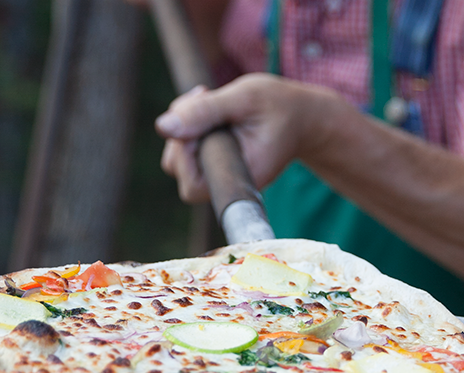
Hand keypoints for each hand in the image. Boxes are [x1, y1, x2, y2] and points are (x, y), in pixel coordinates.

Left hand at [155, 74, 342, 202]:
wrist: (301, 116)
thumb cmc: (279, 106)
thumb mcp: (244, 98)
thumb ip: (205, 111)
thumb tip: (162, 127)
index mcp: (241, 178)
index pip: (193, 185)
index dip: (185, 153)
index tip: (203, 120)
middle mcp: (227, 182)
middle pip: (178, 170)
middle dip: (182, 132)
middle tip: (204, 96)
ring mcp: (219, 174)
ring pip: (177, 159)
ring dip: (183, 126)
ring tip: (207, 98)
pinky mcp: (214, 163)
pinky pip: (186, 149)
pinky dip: (188, 125)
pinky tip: (207, 106)